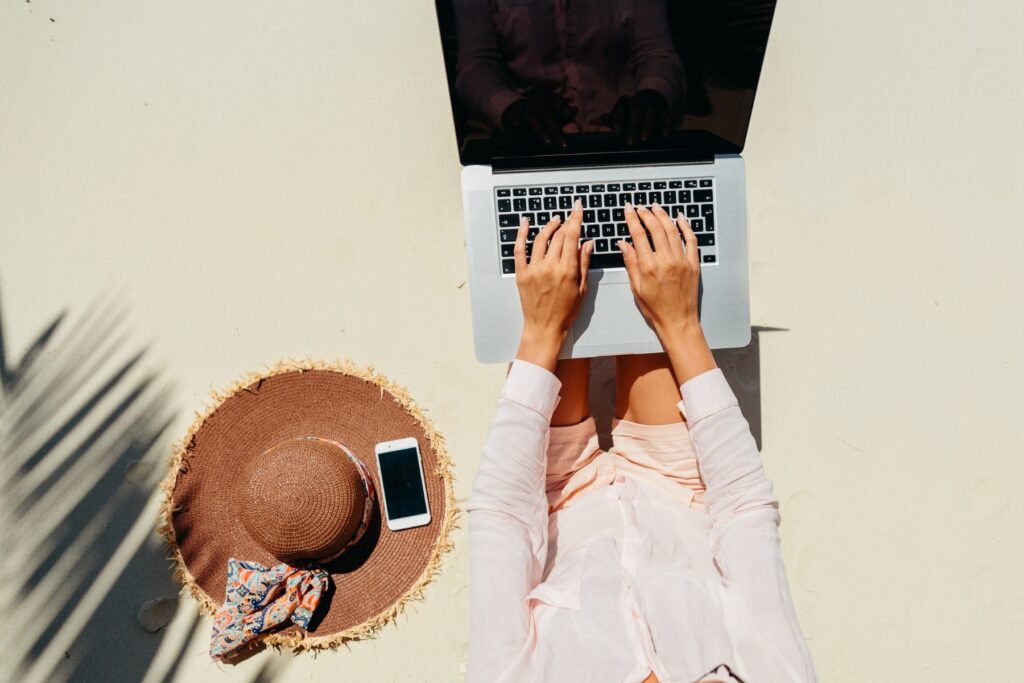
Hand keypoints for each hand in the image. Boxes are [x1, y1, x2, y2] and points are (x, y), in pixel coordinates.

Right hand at [501, 90, 576, 149]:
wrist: (514, 111)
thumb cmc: (538, 114)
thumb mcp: (551, 112)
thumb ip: (563, 114)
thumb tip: (575, 110)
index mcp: (546, 99)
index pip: (555, 100)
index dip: (562, 106)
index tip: (568, 114)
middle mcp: (535, 102)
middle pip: (547, 114)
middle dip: (556, 130)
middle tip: (563, 145)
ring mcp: (522, 108)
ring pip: (532, 119)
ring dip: (541, 131)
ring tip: (548, 144)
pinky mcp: (511, 115)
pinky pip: (514, 119)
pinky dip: (516, 122)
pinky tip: (518, 126)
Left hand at [514, 200, 592, 370]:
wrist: (544, 327)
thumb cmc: (565, 312)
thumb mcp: (581, 289)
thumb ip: (584, 264)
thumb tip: (588, 243)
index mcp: (567, 270)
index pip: (572, 236)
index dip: (576, 218)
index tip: (578, 207)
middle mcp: (550, 267)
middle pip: (558, 236)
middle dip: (566, 222)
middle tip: (570, 217)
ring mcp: (534, 269)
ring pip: (540, 239)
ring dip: (548, 226)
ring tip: (555, 221)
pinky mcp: (521, 274)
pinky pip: (519, 250)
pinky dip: (521, 234)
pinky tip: (525, 224)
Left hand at [600, 90, 672, 146]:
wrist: (652, 98)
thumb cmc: (631, 112)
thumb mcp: (621, 114)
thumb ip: (611, 119)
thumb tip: (596, 120)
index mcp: (626, 102)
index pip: (620, 107)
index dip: (618, 119)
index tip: (617, 132)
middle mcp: (639, 101)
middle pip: (635, 110)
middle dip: (633, 126)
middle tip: (631, 142)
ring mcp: (653, 104)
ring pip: (651, 111)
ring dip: (647, 125)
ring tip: (645, 139)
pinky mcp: (665, 110)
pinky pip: (667, 116)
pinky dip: (666, 125)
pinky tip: (664, 135)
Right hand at [616, 203, 715, 382]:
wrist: (678, 321)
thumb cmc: (656, 309)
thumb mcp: (636, 287)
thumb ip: (631, 263)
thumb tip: (623, 243)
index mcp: (649, 267)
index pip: (639, 235)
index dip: (632, 219)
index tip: (628, 210)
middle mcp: (666, 260)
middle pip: (656, 229)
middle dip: (646, 214)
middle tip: (640, 207)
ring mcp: (681, 261)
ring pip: (672, 230)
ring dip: (663, 216)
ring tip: (656, 208)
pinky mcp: (693, 264)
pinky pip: (691, 240)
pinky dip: (685, 227)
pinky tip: (680, 219)